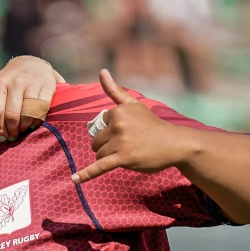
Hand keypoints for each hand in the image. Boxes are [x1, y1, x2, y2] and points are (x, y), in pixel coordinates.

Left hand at [0, 55, 60, 140]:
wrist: (31, 63)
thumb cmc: (8, 82)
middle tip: (12, 137)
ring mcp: (33, 83)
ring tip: (21, 130)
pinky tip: (32, 124)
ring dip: (24, 127)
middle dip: (11, 130)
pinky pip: (42, 110)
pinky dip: (37, 121)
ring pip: (27, 113)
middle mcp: (16, 81)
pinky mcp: (48, 86)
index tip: (0, 137)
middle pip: (12, 114)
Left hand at [72, 69, 194, 183]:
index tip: (127, 132)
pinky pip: (100, 166)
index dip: (110, 132)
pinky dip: (86, 174)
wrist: (175, 143)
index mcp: (117, 112)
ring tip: (129, 153)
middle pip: (96, 141)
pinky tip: (74, 179)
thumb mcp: (134, 105)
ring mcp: (120, 142)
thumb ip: (115, 90)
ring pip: (99, 154)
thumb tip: (101, 71)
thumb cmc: (152, 125)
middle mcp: (118, 125)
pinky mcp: (123, 158)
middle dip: (107, 146)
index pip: (99, 126)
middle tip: (128, 145)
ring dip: (110, 157)